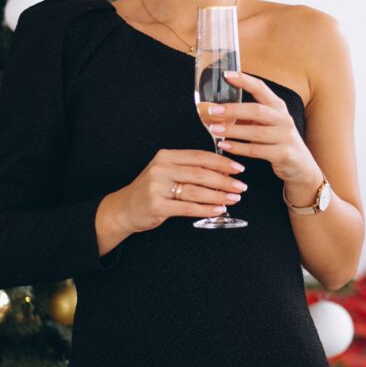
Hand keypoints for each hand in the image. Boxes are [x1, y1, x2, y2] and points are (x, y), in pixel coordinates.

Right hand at [113, 149, 248, 233]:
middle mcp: (161, 169)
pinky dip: (206, 209)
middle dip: (224, 180)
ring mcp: (157, 187)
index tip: (238, 167)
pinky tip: (219, 210)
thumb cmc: (151, 189)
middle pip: (200, 173)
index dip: (221, 162)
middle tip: (240, 185)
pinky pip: (188, 207)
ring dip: (219, 195)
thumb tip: (222, 170)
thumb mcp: (166, 171)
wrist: (124, 208)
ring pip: (196, 190)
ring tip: (234, 198)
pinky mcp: (157, 205)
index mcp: (166, 156)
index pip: (199, 156)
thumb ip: (189, 168)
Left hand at [211, 72, 323, 199]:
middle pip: (257, 110)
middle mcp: (284, 119)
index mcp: (278, 107)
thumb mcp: (265, 125)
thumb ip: (245, 117)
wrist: (301, 167)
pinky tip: (224, 146)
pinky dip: (239, 148)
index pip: (261, 88)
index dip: (244, 80)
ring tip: (214, 130)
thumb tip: (214, 110)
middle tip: (212, 110)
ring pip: (256, 132)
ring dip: (232, 131)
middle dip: (233, 110)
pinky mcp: (284, 154)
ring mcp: (286, 136)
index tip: (226, 74)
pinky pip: (257, 150)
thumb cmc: (277, 142)